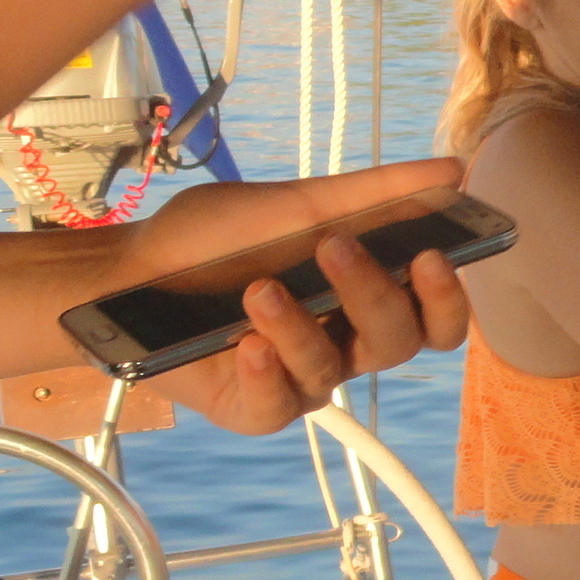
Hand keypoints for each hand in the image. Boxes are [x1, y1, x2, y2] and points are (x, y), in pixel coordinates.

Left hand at [122, 160, 472, 435]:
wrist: (126, 270)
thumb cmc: (214, 240)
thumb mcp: (295, 203)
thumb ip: (375, 194)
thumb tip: (453, 171)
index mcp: (365, 301)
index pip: (434, 319)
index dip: (446, 299)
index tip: (431, 257)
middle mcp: (343, 344)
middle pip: (396, 344)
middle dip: (373, 296)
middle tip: (335, 248)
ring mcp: (299, 380)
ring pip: (331, 371)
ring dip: (299, 326)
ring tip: (259, 289)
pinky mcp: (253, 408)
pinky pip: (278, 405)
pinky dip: (266, 373)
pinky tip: (246, 345)